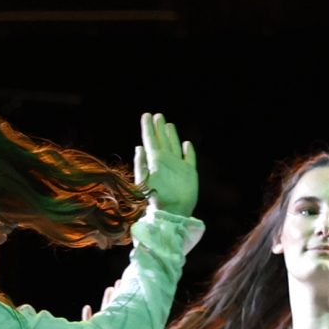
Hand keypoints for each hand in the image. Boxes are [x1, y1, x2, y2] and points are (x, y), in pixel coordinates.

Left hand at [133, 111, 198, 225]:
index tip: (146, 115)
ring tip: (168, 124)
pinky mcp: (189, 172)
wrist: (172, 212)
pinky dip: (188, 150)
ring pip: (174, 146)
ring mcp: (178, 166)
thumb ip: (141, 164)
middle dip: (159, 128)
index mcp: (154, 160)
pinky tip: (187, 144)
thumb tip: (139, 147)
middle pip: (162, 140)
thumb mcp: (144, 180)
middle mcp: (166, 161)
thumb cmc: (156, 198)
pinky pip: (189, 158)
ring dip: (171, 135)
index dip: (148, 128)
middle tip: (157, 115)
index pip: (150, 140)